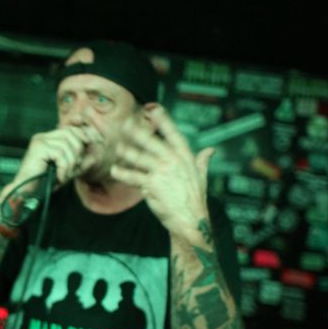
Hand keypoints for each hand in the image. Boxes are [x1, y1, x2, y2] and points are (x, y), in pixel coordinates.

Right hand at [13, 122, 103, 188]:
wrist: (28, 193)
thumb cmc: (45, 183)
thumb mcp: (67, 170)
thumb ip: (79, 161)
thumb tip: (95, 153)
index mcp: (50, 139)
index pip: (72, 129)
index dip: (86, 133)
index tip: (99, 141)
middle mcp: (44, 136)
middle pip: (71, 134)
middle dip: (78, 152)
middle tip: (73, 170)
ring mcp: (40, 140)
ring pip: (67, 145)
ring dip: (70, 163)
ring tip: (64, 176)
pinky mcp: (38, 147)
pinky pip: (60, 154)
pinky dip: (63, 168)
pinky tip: (59, 177)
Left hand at [111, 105, 214, 237]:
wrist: (190, 220)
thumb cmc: (195, 199)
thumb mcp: (202, 177)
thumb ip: (203, 161)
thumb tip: (212, 150)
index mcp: (185, 156)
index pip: (173, 134)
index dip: (163, 120)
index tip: (153, 108)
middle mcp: (173, 161)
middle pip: (151, 142)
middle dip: (137, 132)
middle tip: (125, 124)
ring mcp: (162, 172)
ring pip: (139, 158)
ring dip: (127, 152)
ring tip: (118, 148)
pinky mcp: (152, 185)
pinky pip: (133, 176)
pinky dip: (123, 173)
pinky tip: (115, 169)